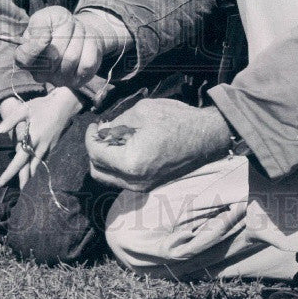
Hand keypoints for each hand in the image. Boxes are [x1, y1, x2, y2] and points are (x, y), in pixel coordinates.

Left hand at [0, 88, 83, 187]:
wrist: (64, 104)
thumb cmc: (42, 105)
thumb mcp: (24, 109)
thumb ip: (11, 120)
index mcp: (32, 139)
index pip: (19, 161)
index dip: (10, 172)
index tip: (1, 182)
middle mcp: (40, 146)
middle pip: (30, 168)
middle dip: (23, 180)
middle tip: (17, 192)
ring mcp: (48, 146)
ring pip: (38, 165)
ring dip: (31, 175)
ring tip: (25, 185)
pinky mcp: (53, 144)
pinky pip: (43, 158)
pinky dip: (38, 166)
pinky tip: (35, 169)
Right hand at [15, 7, 128, 88]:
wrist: (77, 31)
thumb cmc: (57, 24)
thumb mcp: (45, 18)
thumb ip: (39, 30)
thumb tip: (43, 42)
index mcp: (24, 57)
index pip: (23, 59)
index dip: (36, 47)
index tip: (46, 35)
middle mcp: (38, 74)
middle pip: (53, 57)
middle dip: (64, 36)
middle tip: (65, 28)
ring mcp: (57, 80)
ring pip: (71, 59)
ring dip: (77, 40)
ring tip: (75, 34)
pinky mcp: (76, 81)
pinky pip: (86, 65)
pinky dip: (89, 48)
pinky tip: (84, 44)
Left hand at [85, 99, 231, 191]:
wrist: (207, 136)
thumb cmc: (177, 120)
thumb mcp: (141, 112)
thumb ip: (116, 124)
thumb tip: (103, 131)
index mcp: (131, 162)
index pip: (96, 154)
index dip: (90, 137)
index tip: (94, 125)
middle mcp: (135, 181)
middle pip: (98, 171)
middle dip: (94, 150)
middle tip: (100, 131)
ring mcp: (143, 186)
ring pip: (109, 177)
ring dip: (105, 158)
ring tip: (112, 137)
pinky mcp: (150, 185)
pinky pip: (123, 178)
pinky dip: (117, 164)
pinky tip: (125, 145)